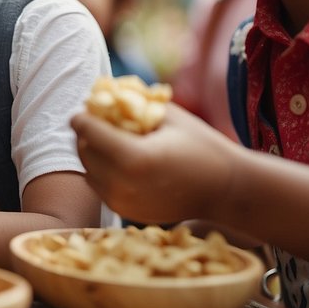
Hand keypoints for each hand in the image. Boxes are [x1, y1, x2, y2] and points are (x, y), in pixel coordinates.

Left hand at [71, 103, 240, 224]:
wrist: (226, 191)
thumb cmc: (201, 146)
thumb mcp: (168, 116)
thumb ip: (133, 104)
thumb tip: (103, 95)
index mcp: (133, 157)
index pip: (88, 131)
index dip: (82, 117)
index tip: (84, 109)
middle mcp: (122, 184)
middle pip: (84, 151)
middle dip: (85, 134)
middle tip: (96, 122)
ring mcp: (123, 202)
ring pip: (88, 170)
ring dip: (92, 153)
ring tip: (109, 141)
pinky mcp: (126, 213)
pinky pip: (99, 186)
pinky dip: (101, 172)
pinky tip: (118, 161)